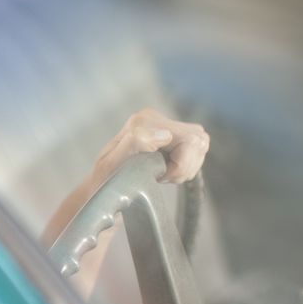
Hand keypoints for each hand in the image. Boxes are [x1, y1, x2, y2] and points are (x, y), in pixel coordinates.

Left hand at [91, 108, 210, 185]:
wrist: (102, 186)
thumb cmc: (105, 179)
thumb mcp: (111, 164)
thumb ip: (134, 143)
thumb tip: (165, 135)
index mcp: (142, 121)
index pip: (189, 140)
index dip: (180, 166)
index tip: (158, 177)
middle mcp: (154, 117)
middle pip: (198, 140)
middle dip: (185, 166)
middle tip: (163, 177)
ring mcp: (164, 125)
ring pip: (200, 144)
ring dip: (186, 166)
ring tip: (164, 175)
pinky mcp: (172, 135)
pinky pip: (197, 148)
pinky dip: (186, 165)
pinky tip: (168, 171)